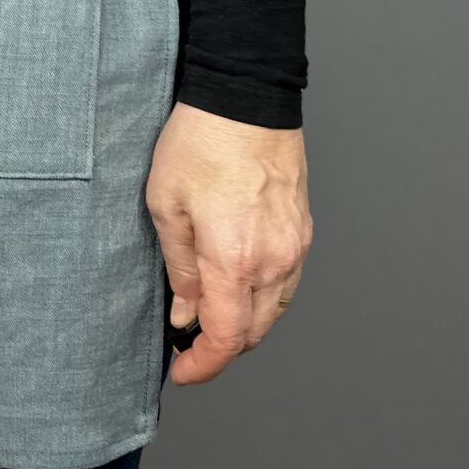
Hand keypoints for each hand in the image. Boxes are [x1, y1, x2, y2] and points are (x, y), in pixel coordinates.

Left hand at [146, 101, 311, 385]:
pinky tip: (239, 286)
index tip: (183, 371)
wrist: (246, 97)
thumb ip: (180, 269)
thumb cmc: (200, 141)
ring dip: (243, 325)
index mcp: (234, 259)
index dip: (202, 366)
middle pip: (252, 333)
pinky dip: (263, 298)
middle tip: (188, 343)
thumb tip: (185, 314)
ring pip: (273, 311)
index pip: (225, 339)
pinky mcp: (302, 231)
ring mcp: (293, 247)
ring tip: (210, 314)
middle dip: (220, 348)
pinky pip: (285, 284)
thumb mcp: (166, 205)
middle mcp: (272, 261)